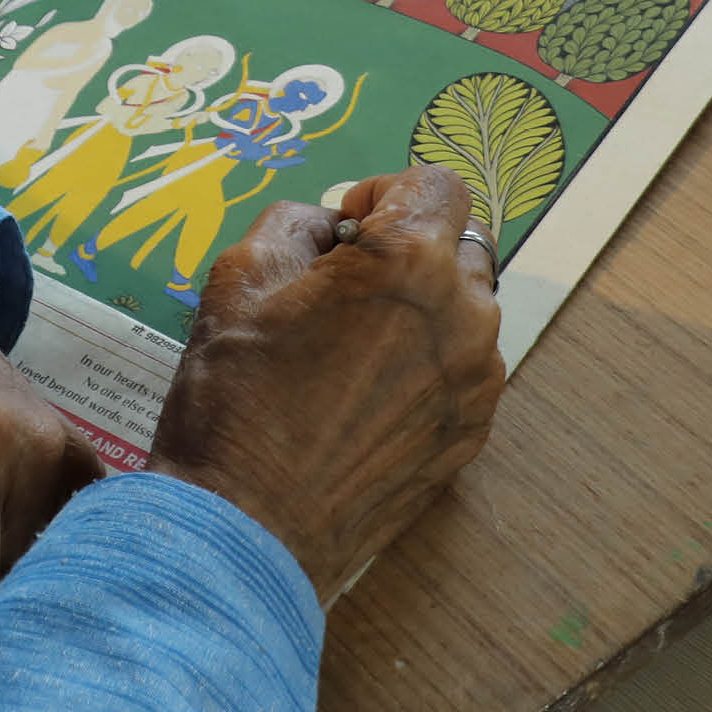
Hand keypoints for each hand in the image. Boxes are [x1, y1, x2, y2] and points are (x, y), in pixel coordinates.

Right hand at [146, 166, 504, 603]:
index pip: (438, 185)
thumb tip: (332, 229)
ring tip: (352, 345)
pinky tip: (363, 395)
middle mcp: (463, 316)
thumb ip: (297, 224)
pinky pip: (462, 371)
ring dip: (423, 307)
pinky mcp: (471, 435)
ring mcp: (476, 382)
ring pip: (466, 311)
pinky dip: (426, 364)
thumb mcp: (239, 276)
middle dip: (411, 248)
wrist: (248, 526)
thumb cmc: (235, 395)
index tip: (347, 226)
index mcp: (410, 263)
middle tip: (346, 284)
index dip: (386, 192)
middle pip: (461, 245)